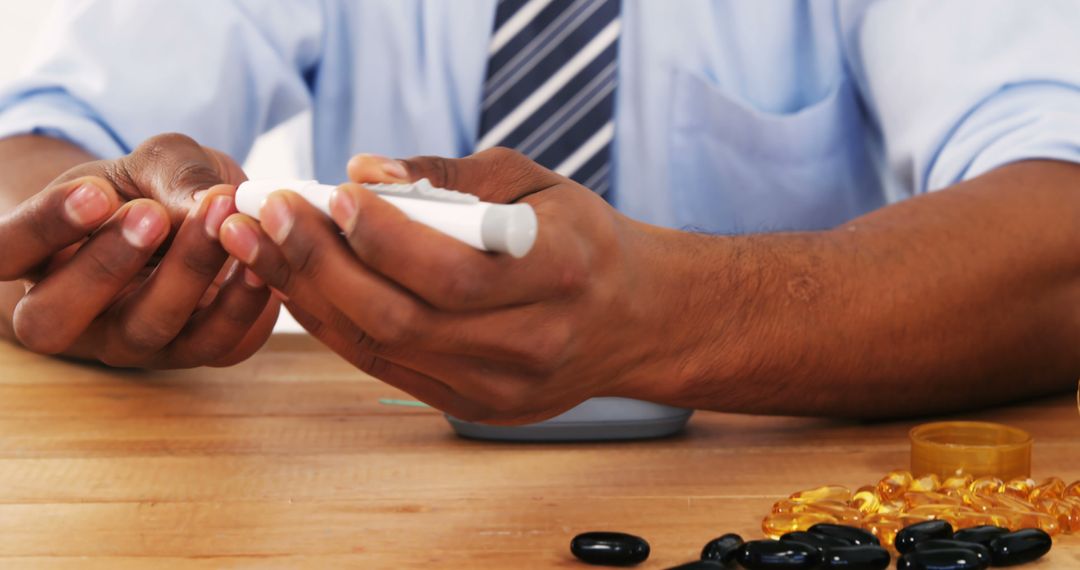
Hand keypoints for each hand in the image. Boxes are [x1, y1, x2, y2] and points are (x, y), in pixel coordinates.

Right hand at [0, 133, 277, 366]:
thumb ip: (172, 172)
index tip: (95, 192)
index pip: (7, 251)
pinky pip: (211, 344)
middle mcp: (69, 313)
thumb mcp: (155, 164)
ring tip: (221, 226)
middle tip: (151, 215)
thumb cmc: (156, 189)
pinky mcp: (188, 352)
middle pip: (55, 316)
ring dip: (184, 279)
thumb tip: (205, 201)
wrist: (200, 228)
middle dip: (106, 266)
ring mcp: (127, 341)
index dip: (45, 226)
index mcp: (36, 257)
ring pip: (140, 332)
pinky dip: (241, 305)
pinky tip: (260, 264)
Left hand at [220, 148, 678, 422]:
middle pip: (403, 317)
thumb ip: (450, 176)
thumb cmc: (584, 239)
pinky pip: (387, 367)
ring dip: (313, 295)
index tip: (333, 194)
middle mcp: (531, 342)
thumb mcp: (536, 184)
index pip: (454, 272)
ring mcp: (501, 387)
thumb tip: (366, 171)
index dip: (383, 238)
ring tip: (263, 246)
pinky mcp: (476, 407)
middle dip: (322, 263)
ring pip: (385, 348)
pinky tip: (302, 286)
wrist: (636, 319)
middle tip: (269, 214)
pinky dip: (336, 326)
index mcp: (559, 274)